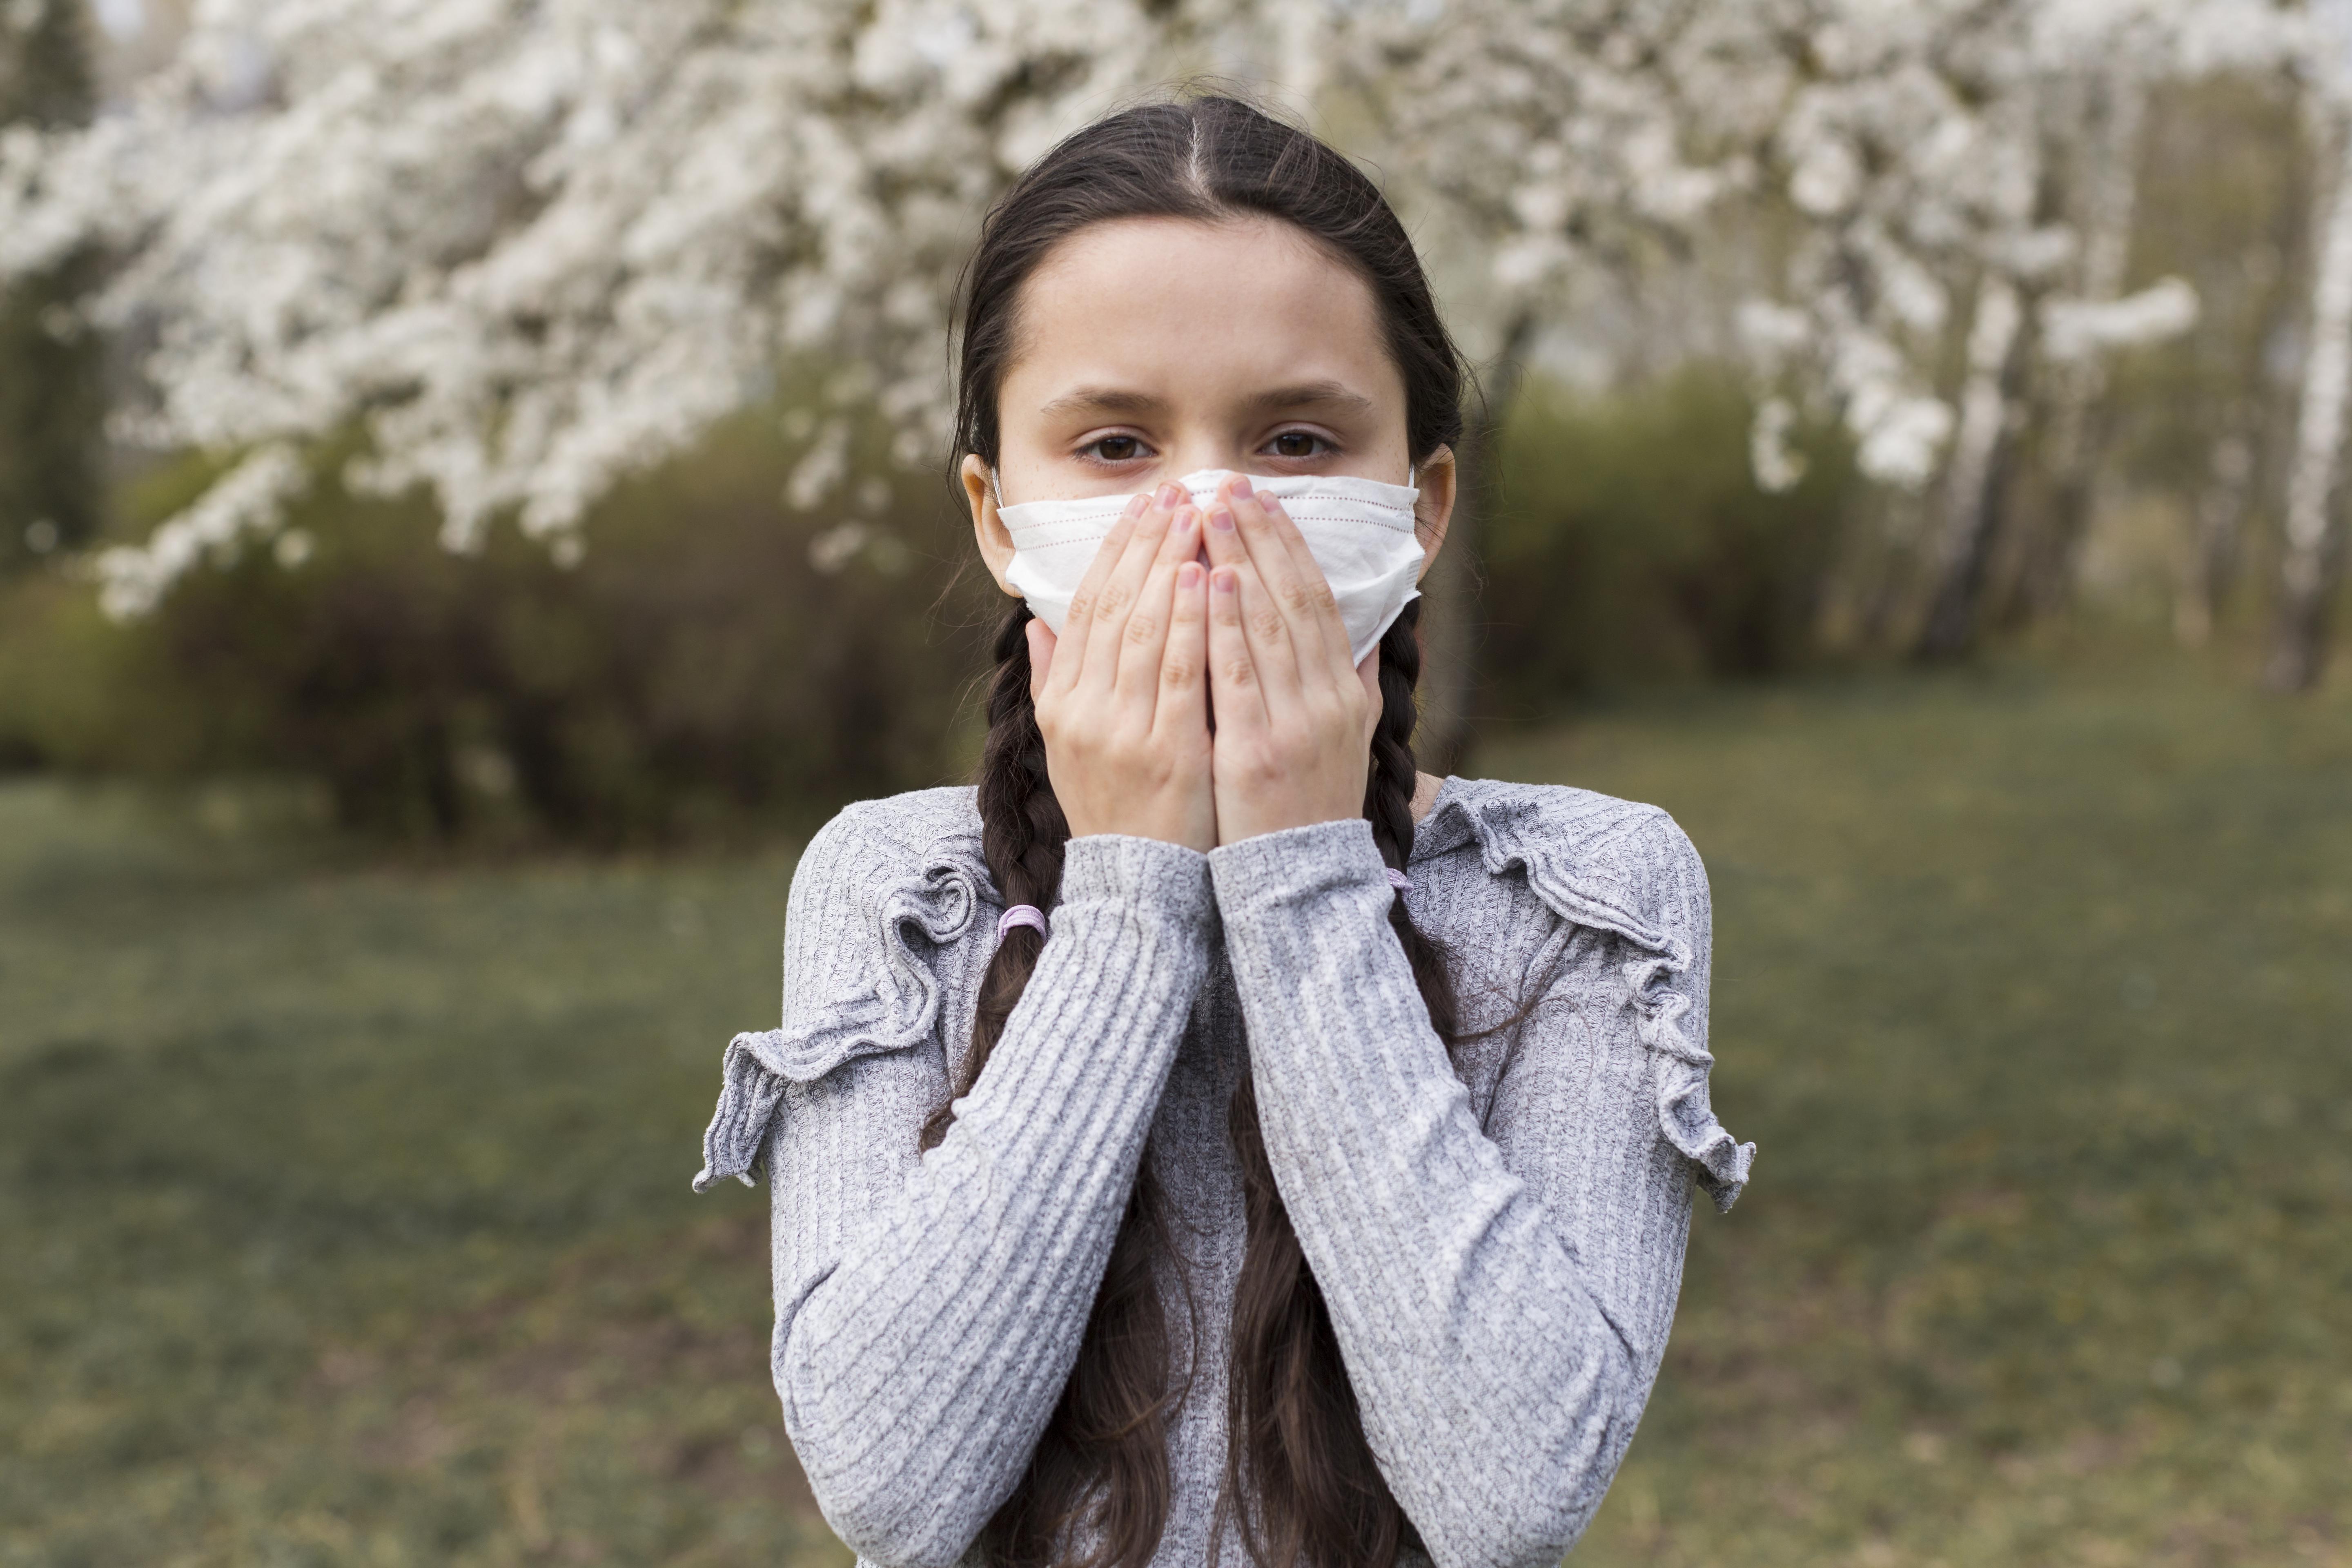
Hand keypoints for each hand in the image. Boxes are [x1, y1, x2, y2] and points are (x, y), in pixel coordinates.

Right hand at [1031, 482, 1216, 851]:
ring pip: (1145, 630)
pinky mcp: (1166, 753)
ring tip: (1197, 514)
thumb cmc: (1115, 810)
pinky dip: (1192, 622)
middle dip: (1147, 542)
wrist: (1137, 887)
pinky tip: (1209, 579)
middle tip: (1176, 490)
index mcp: (1063, 704)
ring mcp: (1123, 732)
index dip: (1116, 552)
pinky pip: (1180, 674)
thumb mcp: (1066, 747)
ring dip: (1171, 564)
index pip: (1088, 609)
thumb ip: (1052, 682)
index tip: (1143, 505)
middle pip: (1115, 607)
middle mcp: (1085, 711)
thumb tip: (1038, 624)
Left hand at [1199, 474, 1382, 845]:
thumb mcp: (1348, 744)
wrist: (1300, 884)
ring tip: (1210, 512)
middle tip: (1229, 485)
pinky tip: (1210, 581)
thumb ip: (1357, 689)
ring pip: (1266, 625)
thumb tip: (1367, 640)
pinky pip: (1237, 675)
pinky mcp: (1256, 752)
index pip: (1316, 602)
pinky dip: (1226, 625)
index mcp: (1343, 694)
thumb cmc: (1310, 811)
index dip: (1290, 547)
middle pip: (1292, 600)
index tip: (1265, 500)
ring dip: (1239, 562)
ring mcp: (1292, 725)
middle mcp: (1325, 701)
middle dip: (1260, 537)